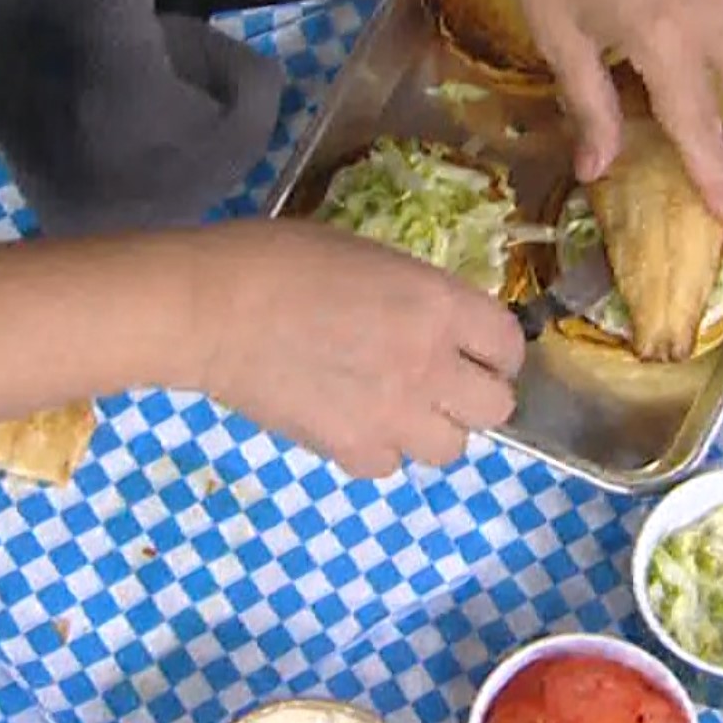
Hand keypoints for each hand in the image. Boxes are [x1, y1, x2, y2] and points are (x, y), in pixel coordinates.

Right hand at [197, 219, 523, 477]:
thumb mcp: (368, 257)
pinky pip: (389, 466)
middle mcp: (430, 364)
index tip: (480, 353)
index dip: (498, 352)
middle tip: (444, 385)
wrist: (213, 308)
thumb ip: (416, 297)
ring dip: (432, 430)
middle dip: (477, 397)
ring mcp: (393, 413)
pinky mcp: (349, 449)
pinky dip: (378, 450)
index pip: (508, 345)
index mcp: (438, 304)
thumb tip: (434, 325)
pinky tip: (354, 423)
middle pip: (496, 408)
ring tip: (399, 409)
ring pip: (451, 449)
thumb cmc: (280, 260)